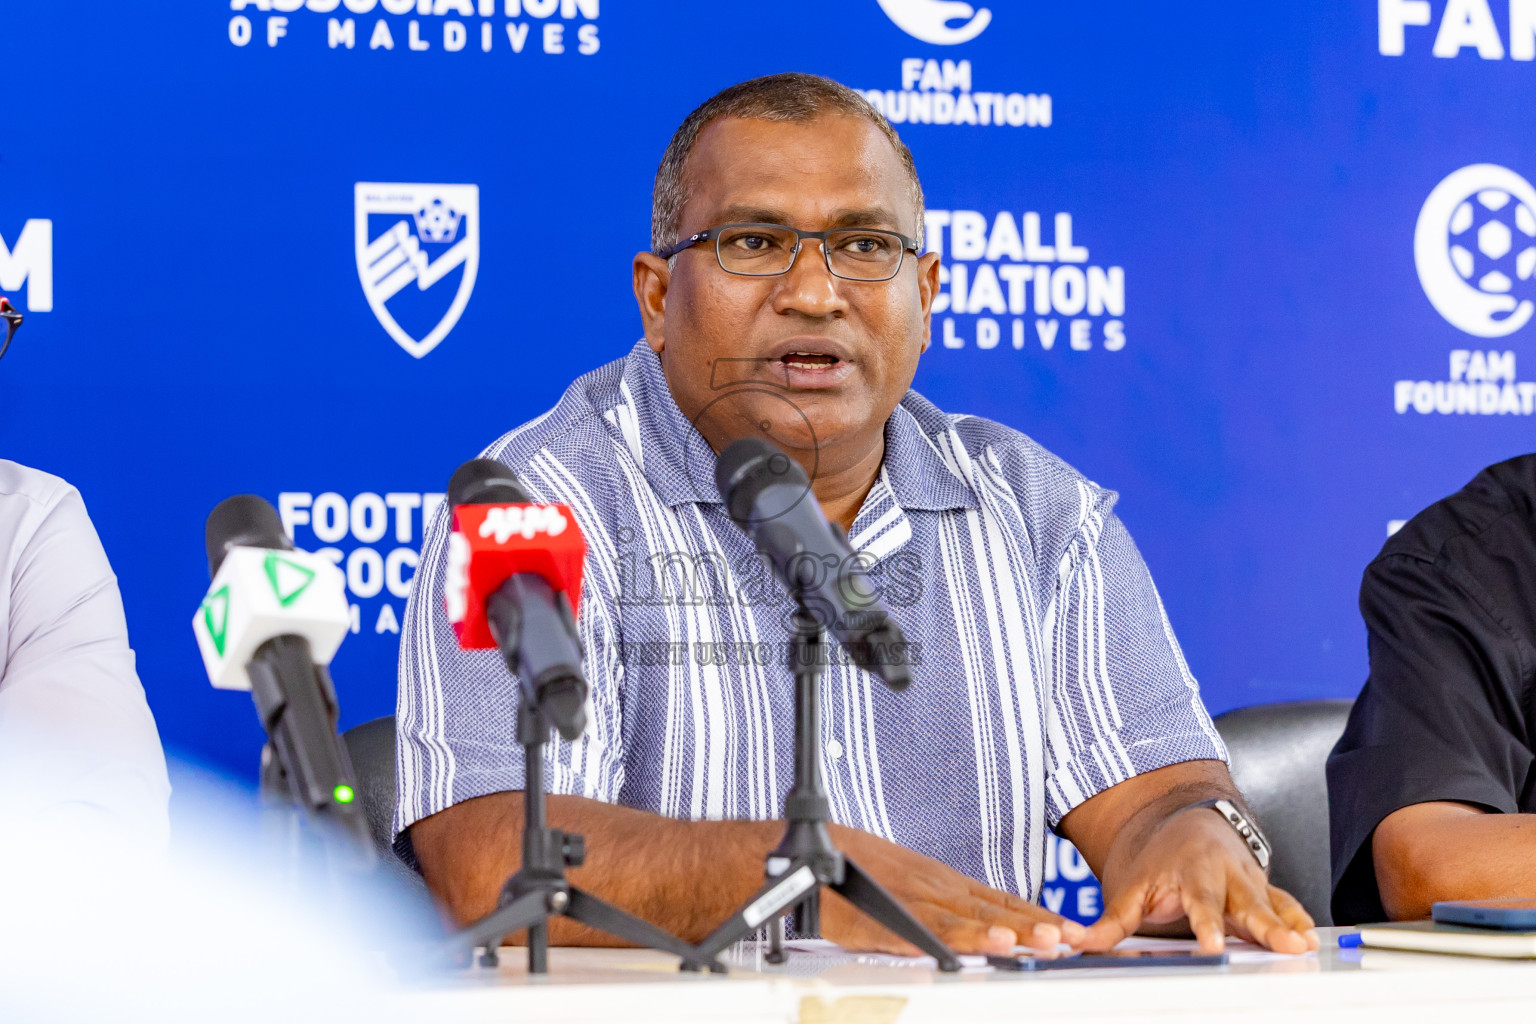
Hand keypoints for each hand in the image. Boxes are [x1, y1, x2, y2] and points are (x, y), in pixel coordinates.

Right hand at [821, 823, 1083, 955]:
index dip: (1034, 915)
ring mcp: (906, 901)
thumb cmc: (860, 866)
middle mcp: (933, 888)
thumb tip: (982, 927)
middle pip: (988, 910)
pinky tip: (955, 949)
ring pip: (956, 922)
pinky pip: (908, 932)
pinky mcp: (876, 918)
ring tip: (1023, 942)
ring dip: (991, 934)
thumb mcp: (915, 880)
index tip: (1067, 929)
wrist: (811, 850)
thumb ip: (947, 904)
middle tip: (1064, 939)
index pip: (999, 900)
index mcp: (944, 882)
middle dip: (1028, 926)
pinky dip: (935, 940)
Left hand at [1079, 806, 1317, 953]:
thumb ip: (1110, 922)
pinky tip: (1312, 940)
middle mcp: (1227, 875)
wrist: (1191, 822)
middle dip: (1267, 927)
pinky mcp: (1266, 890)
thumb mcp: (1131, 887)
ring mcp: (1251, 881)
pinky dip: (1299, 921)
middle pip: (1248, 904)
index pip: (1200, 903)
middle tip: (1287, 947)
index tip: (1213, 946)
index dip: (1207, 924)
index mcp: (1193, 872)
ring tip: (1306, 947)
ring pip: (1274, 905)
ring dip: (1291, 926)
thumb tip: (1074, 942)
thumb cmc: (1161, 859)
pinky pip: (1286, 905)